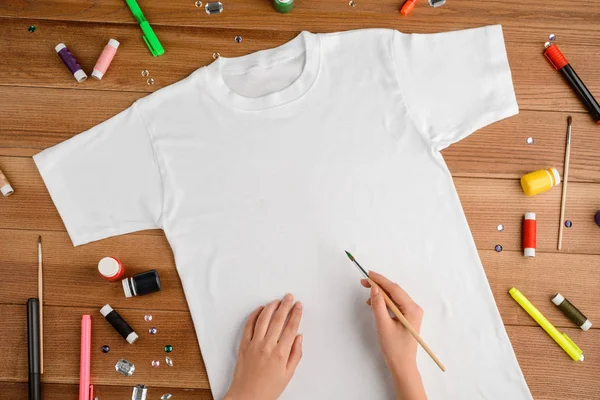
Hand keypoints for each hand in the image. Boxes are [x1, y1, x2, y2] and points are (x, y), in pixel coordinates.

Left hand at [225, 294, 302, 399]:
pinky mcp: (243, 345)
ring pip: (263, 319)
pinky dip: (254, 315)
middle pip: (278, 319)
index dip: (296, 314)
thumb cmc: (268, 389)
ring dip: (271, 307)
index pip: (291, 327)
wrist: (247, 396)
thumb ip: (296, 354)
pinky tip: (260, 310)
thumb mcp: (288, 374)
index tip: (299, 305)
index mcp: (280, 353)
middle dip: (285, 305)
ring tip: (276, 300)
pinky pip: (249, 325)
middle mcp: (267, 346)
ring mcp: (254, 344)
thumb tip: (299, 337)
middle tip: (289, 297)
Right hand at [361, 271, 426, 399]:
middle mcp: (414, 308)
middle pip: (395, 291)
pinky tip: (374, 304)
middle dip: (379, 286)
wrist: (402, 365)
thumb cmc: (394, 348)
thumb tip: (374, 288)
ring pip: (394, 297)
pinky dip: (384, 302)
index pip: (394, 289)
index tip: (368, 274)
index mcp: (412, 309)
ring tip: (367, 297)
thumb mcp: (383, 325)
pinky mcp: (407, 317)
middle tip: (363, 283)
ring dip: (381, 295)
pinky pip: (395, 304)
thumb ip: (378, 305)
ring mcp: (412, 312)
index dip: (380, 280)